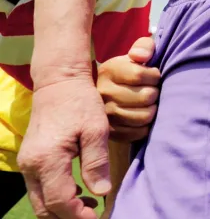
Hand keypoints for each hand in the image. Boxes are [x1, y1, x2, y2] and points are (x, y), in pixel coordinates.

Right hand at [18, 77, 110, 218]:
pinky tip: (79, 191)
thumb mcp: (96, 129)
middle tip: (95, 214)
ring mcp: (27, 164)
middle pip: (45, 208)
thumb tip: (102, 192)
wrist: (59, 84)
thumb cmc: (80, 103)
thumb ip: (97, 162)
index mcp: (47, 159)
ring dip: (62, 209)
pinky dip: (56, 197)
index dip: (79, 215)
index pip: (60, 202)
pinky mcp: (30, 161)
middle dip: (69, 217)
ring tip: (90, 205)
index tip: (99, 216)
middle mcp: (31, 166)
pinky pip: (39, 189)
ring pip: (40, 201)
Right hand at [97, 37, 160, 142]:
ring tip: (149, 103)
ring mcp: (105, 115)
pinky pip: (139, 132)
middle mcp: (103, 94)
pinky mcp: (111, 132)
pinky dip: (146, 125)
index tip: (154, 75)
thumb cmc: (130, 69)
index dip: (154, 75)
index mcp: (109, 71)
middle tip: (152, 90)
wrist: (110, 90)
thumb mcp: (136, 53)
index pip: (139, 74)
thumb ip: (144, 47)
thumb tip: (141, 57)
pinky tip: (143, 115)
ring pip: (144, 116)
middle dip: (155, 92)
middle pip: (146, 97)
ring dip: (153, 109)